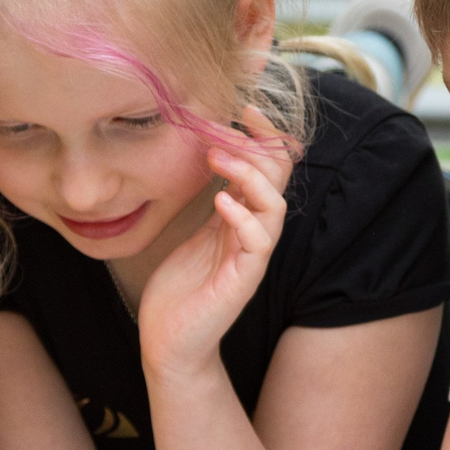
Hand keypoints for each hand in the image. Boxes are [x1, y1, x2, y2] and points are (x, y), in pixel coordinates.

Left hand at [135, 110, 293, 383]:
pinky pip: (259, 241)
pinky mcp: (243, 280)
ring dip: (250, 175)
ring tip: (219, 156)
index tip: (241, 108)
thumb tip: (210, 153)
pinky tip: (220, 200)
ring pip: (275, 205)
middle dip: (260, 144)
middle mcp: (255, 233)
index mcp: (245, 218)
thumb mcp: (196, 232)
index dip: (262, 135)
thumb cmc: (180, 289)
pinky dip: (243, 215)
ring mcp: (252, 257)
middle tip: (231, 123)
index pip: (270, 167)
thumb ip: (213, 198)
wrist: (169, 342)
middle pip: (280, 179)